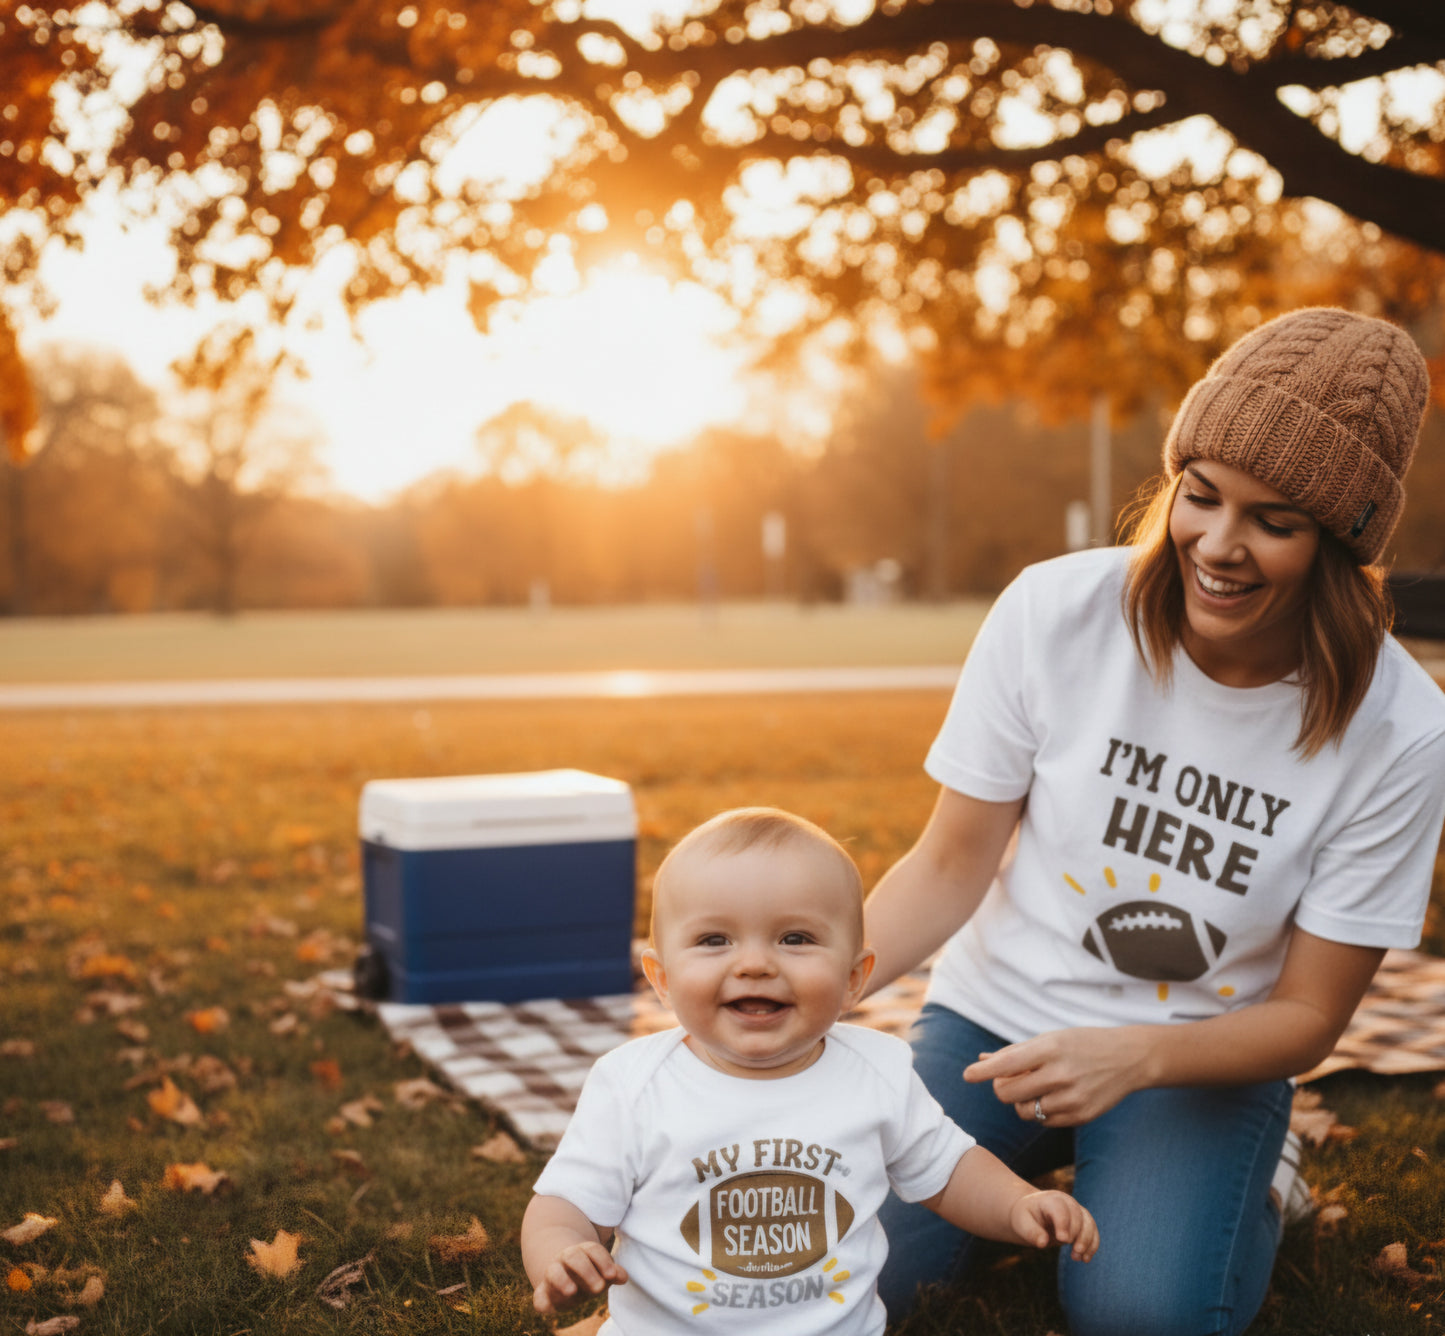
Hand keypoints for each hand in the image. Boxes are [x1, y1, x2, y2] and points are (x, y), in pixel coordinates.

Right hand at [532, 1241, 628, 1315]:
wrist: (563, 1273)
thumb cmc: (589, 1274)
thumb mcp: (601, 1272)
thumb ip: (612, 1273)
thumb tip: (623, 1277)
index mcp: (583, 1251)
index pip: (593, 1250)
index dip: (603, 1261)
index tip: (612, 1275)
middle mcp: (566, 1259)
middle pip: (574, 1257)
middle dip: (586, 1271)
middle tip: (599, 1287)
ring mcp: (553, 1274)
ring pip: (554, 1272)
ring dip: (562, 1281)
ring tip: (572, 1291)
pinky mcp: (543, 1293)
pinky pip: (539, 1297)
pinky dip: (541, 1302)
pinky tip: (548, 1308)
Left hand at [964, 1025, 1152, 1125]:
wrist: (1128, 1058)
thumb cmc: (1081, 1044)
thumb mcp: (1050, 1039)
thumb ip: (1016, 1052)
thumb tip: (983, 1059)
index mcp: (1051, 1048)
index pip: (1008, 1063)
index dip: (984, 1071)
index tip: (967, 1075)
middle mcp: (1060, 1074)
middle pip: (1009, 1093)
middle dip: (1001, 1089)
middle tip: (1005, 1081)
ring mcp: (1072, 1098)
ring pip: (1024, 1111)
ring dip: (1020, 1102)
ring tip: (1032, 1088)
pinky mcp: (1081, 1116)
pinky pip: (1044, 1121)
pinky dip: (1040, 1111)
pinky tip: (1051, 1097)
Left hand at [1009, 1190, 1098, 1262]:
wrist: (1033, 1213)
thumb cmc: (1026, 1218)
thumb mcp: (1022, 1223)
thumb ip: (1031, 1232)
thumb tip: (1043, 1243)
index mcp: (1050, 1200)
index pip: (1060, 1209)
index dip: (1063, 1224)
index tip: (1063, 1240)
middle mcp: (1066, 1202)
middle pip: (1077, 1216)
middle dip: (1078, 1235)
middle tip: (1073, 1254)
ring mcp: (1076, 1210)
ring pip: (1089, 1223)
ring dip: (1087, 1242)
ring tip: (1077, 1258)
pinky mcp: (1083, 1221)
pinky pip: (1093, 1231)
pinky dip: (1092, 1245)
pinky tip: (1085, 1259)